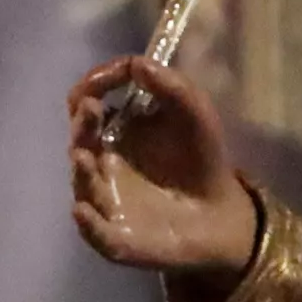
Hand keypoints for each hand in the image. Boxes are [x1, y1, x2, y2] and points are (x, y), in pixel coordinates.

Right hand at [68, 56, 259, 277]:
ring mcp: (106, 202)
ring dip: (81, 171)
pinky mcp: (118, 237)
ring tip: (85, 157)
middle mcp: (100, 164)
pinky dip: (88, 226)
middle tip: (91, 110)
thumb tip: (137, 64)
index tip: (101, 83)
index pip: (86, 104)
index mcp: (112, 131)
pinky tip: (83, 212)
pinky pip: (97, 234)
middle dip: (82, 126)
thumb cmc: (199, 157)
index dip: (90, 89)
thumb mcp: (194, 113)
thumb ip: (171, 87)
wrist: (220, 212)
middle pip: (81, 142)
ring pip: (85, 186)